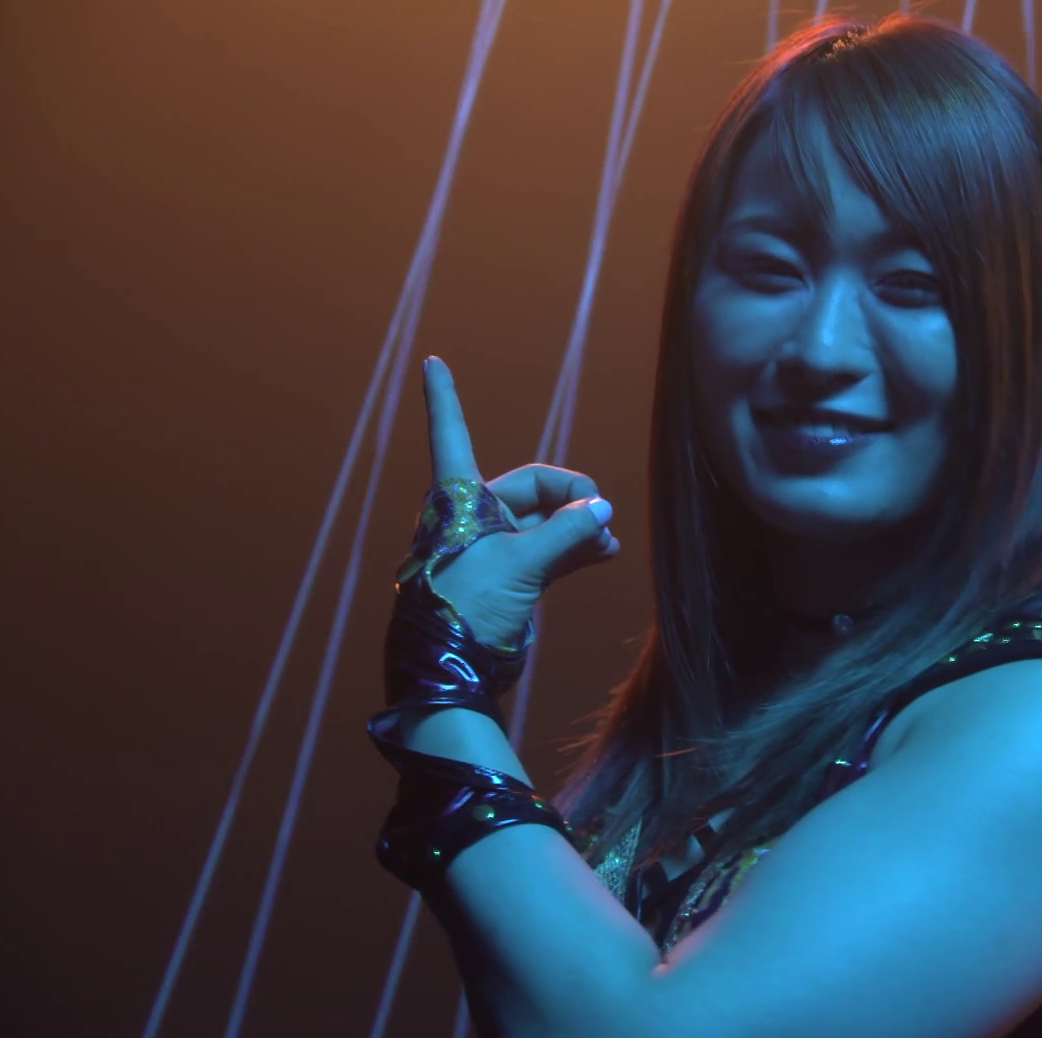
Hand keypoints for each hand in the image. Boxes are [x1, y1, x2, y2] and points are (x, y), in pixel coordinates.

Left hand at [421, 356, 619, 648]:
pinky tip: (605, 551)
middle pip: (530, 486)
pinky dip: (577, 547)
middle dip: (571, 498)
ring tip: (609, 541)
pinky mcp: (511, 577)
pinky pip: (550, 549)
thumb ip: (564, 533)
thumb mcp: (519, 565)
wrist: (452, 672)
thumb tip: (603, 509)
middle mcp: (472, 518)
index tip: (431, 361)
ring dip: (580, 526)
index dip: (443, 398)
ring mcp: (493, 548)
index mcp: (457, 500)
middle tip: (602, 520)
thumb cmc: (467, 608)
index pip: (451, 433)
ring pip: (545, 521)